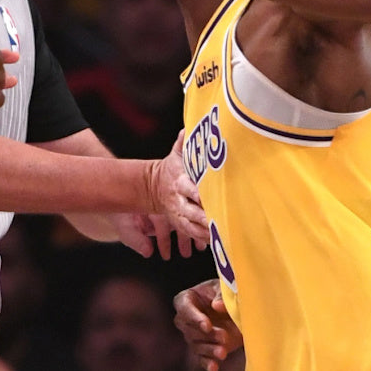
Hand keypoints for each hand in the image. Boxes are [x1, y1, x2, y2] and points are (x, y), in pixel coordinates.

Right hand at [146, 130, 209, 253]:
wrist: (152, 186)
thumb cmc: (169, 169)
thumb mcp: (174, 154)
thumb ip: (182, 144)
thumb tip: (187, 131)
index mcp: (178, 182)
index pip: (189, 187)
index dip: (197, 192)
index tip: (207, 196)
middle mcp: (178, 200)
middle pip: (190, 210)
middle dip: (203, 216)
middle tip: (216, 220)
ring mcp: (178, 214)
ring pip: (190, 225)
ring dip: (203, 230)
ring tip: (218, 234)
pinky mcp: (180, 223)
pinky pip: (190, 232)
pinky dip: (202, 238)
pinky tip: (215, 240)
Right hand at [174, 278, 242, 370]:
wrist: (235, 308)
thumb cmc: (225, 293)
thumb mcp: (224, 288)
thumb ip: (221, 295)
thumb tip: (217, 306)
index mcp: (186, 299)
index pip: (184, 309)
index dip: (195, 318)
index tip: (207, 326)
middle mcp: (186, 319)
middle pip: (190, 330)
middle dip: (207, 335)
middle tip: (223, 337)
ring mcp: (193, 336)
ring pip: (196, 345)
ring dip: (209, 350)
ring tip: (223, 352)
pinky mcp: (203, 349)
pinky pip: (201, 358)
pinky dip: (207, 364)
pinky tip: (214, 368)